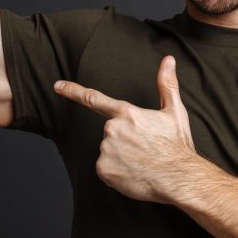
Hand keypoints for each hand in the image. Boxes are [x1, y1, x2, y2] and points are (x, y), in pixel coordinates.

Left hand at [54, 56, 206, 203]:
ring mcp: (106, 150)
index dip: (73, 91)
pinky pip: (106, 169)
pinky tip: (135, 173)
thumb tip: (168, 60)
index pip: (94, 99)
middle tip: (145, 149)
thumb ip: (166, 84)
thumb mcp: (174, 112)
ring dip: (121, 157)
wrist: (179, 177)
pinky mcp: (104, 170)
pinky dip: (118, 173)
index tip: (57, 86)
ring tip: (143, 162)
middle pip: (110, 133)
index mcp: (126, 113)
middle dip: (123, 140)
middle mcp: (112, 129)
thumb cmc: (177, 145)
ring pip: (108, 152)